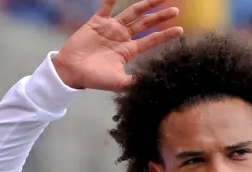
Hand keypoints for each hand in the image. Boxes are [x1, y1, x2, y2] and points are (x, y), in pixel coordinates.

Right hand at [53, 0, 182, 91]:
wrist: (72, 72)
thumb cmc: (95, 79)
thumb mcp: (119, 83)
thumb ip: (136, 82)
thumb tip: (153, 84)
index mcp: (129, 50)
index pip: (151, 40)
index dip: (165, 35)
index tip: (180, 30)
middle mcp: (122, 37)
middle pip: (146, 23)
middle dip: (160, 16)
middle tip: (175, 10)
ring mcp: (110, 28)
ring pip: (131, 12)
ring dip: (145, 4)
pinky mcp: (96, 22)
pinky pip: (106, 7)